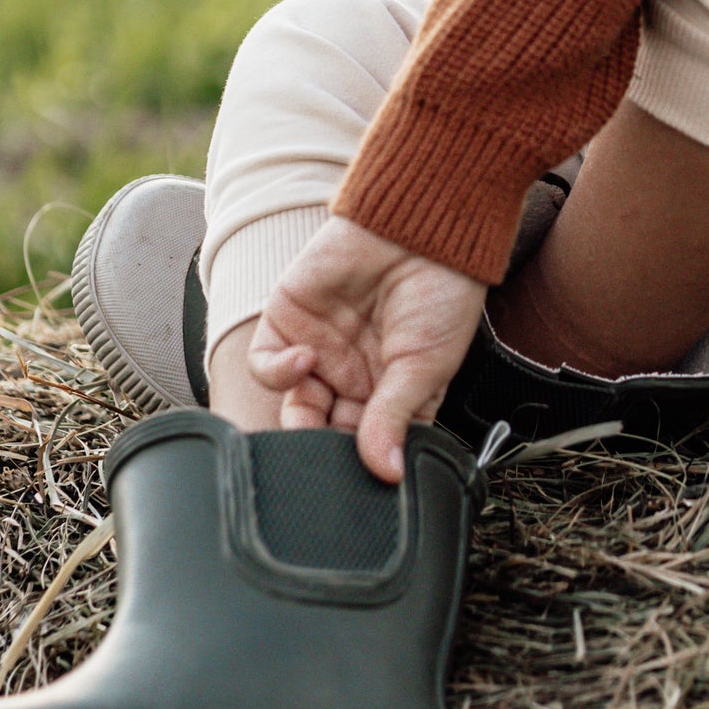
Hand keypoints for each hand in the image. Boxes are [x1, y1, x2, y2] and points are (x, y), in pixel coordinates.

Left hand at [248, 216, 484, 480]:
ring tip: (317, 416)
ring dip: (298, 421)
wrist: (423, 225)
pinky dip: (279, 373)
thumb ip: (396, 418)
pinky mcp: (290, 321)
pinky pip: (266, 365)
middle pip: (325, 433)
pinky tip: (308, 360)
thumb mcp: (427, 366)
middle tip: (328, 461)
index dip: (361, 466)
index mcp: (393, 395)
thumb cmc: (442, 291)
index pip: (368, 446)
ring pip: (293, 407)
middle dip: (323, 451)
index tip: (360, 483)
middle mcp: (354, 378)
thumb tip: (387, 471)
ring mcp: (320, 351)